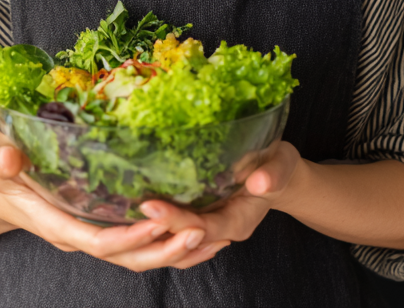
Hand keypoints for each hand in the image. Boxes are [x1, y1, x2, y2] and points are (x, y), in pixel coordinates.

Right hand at [0, 142, 229, 271]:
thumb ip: (0, 162)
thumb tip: (7, 157)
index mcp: (57, 224)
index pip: (97, 240)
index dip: (127, 238)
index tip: (156, 227)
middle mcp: (80, 235)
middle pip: (127, 258)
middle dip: (164, 251)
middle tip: (202, 232)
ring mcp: (94, 233)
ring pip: (139, 256)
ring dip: (176, 251)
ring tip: (214, 236)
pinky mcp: (106, 225)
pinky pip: (141, 244)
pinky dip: (170, 243)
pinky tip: (199, 231)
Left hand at [136, 141, 304, 244]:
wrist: (279, 174)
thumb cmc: (279, 167)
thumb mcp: (283, 165)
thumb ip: (274, 174)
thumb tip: (260, 181)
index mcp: (238, 222)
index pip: (201, 229)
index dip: (176, 220)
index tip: (151, 205)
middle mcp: (219, 229)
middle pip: (181, 236)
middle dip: (154, 224)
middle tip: (126, 205)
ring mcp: (207, 224)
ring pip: (174, 238)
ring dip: (149, 227)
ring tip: (121, 208)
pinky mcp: (198, 214)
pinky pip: (174, 226)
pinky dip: (156, 218)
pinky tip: (133, 202)